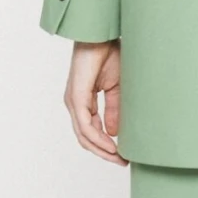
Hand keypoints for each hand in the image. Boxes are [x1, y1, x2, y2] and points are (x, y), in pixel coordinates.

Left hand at [65, 40, 125, 165]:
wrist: (102, 36)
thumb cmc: (109, 55)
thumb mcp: (116, 88)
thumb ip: (114, 110)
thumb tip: (115, 132)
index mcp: (82, 102)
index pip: (90, 131)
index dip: (106, 146)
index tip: (123, 155)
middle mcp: (74, 104)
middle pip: (85, 139)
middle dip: (104, 153)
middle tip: (122, 162)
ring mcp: (73, 102)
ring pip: (84, 135)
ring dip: (102, 149)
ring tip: (119, 157)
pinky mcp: (76, 98)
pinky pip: (85, 125)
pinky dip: (98, 137)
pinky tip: (111, 144)